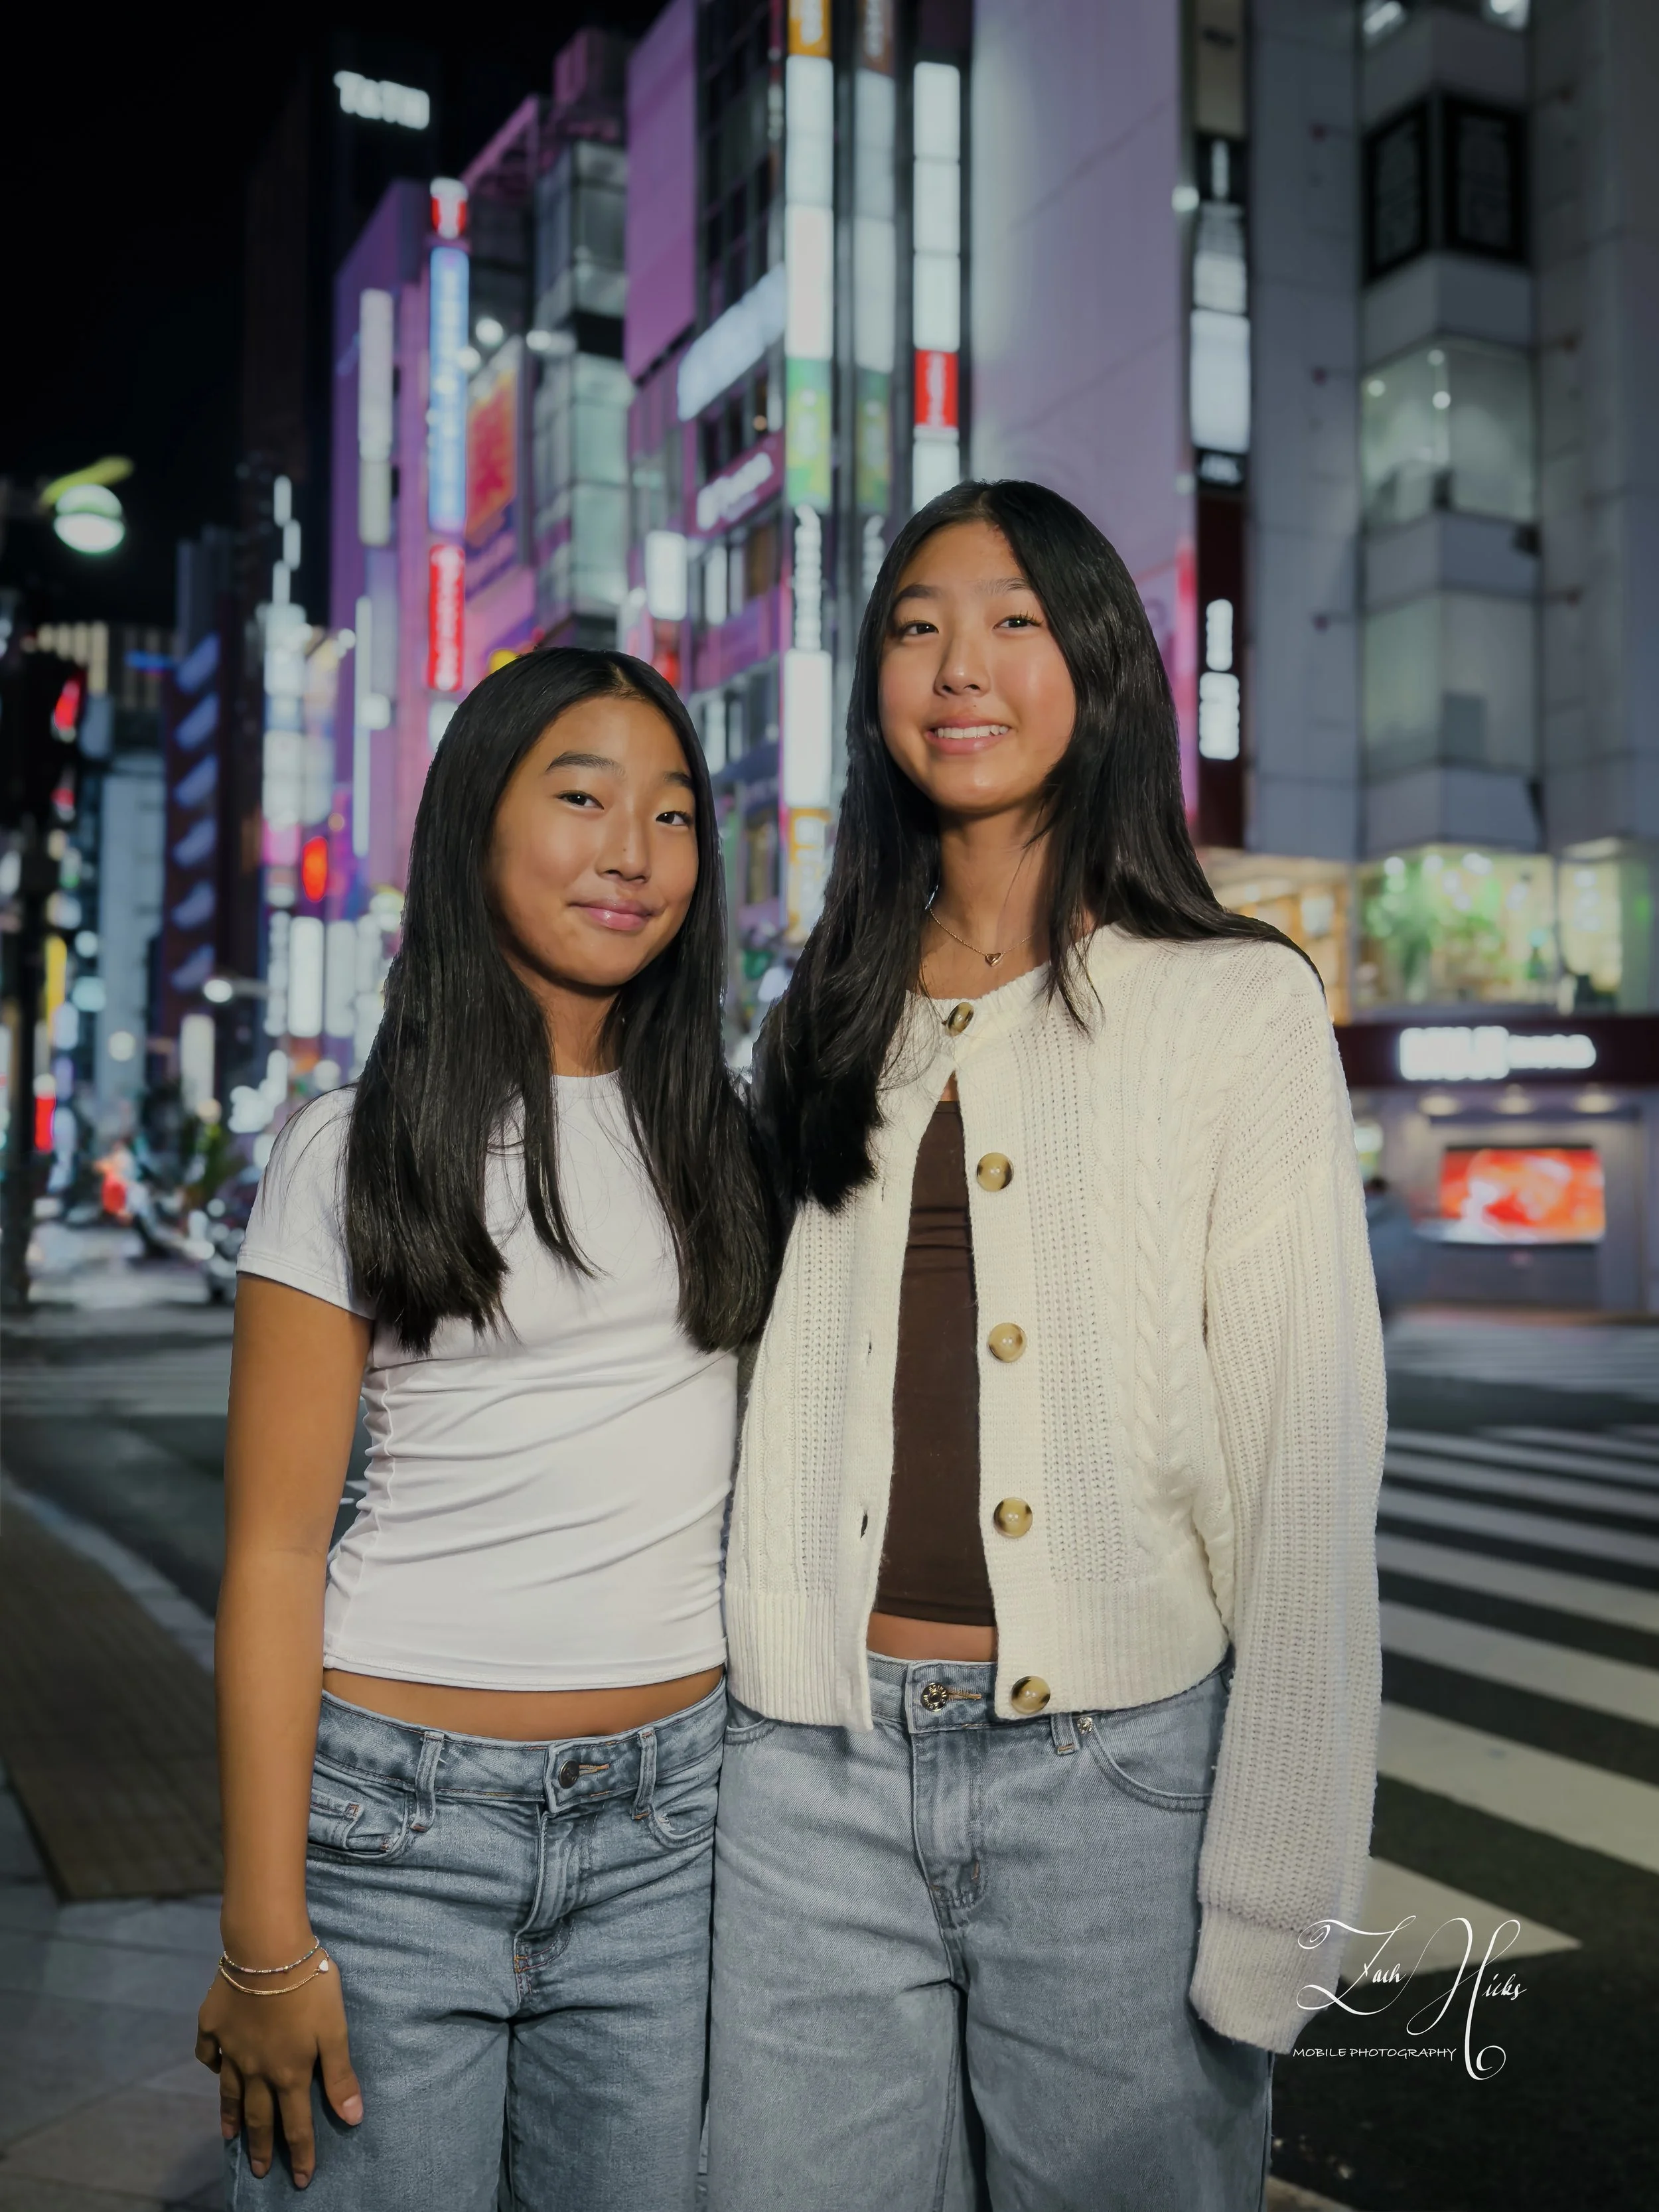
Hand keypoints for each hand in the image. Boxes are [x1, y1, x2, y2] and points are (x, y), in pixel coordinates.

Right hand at [195, 1956, 362, 2187]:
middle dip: (263, 2147)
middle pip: (259, 2117)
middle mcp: (255, 2069)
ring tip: (231, 2137)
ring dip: (231, 2118)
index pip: (296, 2125)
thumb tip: (352, 2119)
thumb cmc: (308, 1985)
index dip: (301, 2154)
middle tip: (261, 2171)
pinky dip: (211, 2067)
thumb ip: (340, 2075)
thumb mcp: (334, 2030)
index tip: (302, 2181)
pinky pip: (208, 2055)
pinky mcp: (211, 2025)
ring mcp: (230, 2048)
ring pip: (230, 2092)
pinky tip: (215, 2071)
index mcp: (288, 2072)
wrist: (265, 1949)